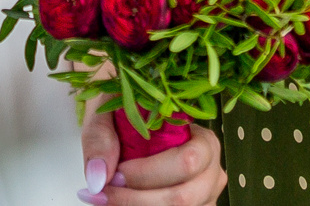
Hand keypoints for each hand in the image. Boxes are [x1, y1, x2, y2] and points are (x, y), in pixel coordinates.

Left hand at [79, 102, 225, 205]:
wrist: (131, 120)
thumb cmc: (129, 113)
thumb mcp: (111, 112)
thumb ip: (101, 139)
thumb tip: (98, 177)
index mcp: (203, 139)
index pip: (187, 162)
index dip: (148, 173)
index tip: (116, 172)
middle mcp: (211, 171)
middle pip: (183, 197)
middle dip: (136, 199)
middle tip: (104, 191)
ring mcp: (205, 196)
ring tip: (106, 196)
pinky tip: (119, 203)